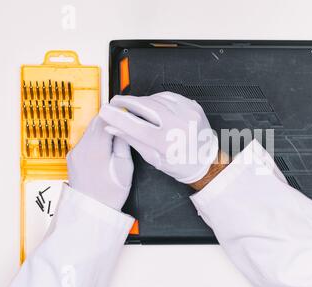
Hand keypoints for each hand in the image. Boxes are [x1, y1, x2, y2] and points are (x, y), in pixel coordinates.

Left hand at [66, 116, 133, 210]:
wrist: (91, 211)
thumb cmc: (110, 194)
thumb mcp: (125, 168)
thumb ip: (124, 144)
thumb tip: (124, 127)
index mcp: (95, 148)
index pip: (105, 118)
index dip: (117, 112)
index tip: (127, 110)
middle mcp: (81, 147)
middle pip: (96, 122)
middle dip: (111, 119)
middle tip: (126, 120)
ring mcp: (75, 152)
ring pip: (91, 130)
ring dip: (104, 128)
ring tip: (119, 133)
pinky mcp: (73, 157)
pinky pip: (86, 140)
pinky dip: (97, 138)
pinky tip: (107, 145)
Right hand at [99, 92, 217, 183]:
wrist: (205, 162)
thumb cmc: (180, 164)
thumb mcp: (153, 158)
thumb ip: (132, 140)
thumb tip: (113, 127)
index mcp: (168, 143)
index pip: (136, 126)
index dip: (118, 117)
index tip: (106, 111)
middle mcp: (180, 126)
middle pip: (147, 107)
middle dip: (128, 102)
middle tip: (116, 102)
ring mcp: (189, 114)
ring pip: (158, 99)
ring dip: (142, 100)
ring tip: (132, 104)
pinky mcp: (194, 107)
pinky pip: (171, 96)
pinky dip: (158, 98)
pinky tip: (152, 103)